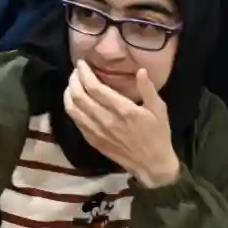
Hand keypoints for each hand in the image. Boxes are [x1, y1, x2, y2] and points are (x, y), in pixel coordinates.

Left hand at [64, 61, 179, 187]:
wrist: (151, 164)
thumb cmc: (157, 135)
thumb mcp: (159, 110)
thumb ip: (148, 89)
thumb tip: (141, 70)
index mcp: (123, 110)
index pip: (95, 87)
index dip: (84, 73)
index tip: (81, 63)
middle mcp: (106, 119)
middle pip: (79, 95)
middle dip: (73, 79)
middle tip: (75, 71)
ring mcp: (96, 131)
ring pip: (72, 108)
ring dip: (68, 92)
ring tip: (72, 83)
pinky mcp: (91, 139)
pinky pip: (74, 120)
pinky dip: (70, 106)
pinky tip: (73, 100)